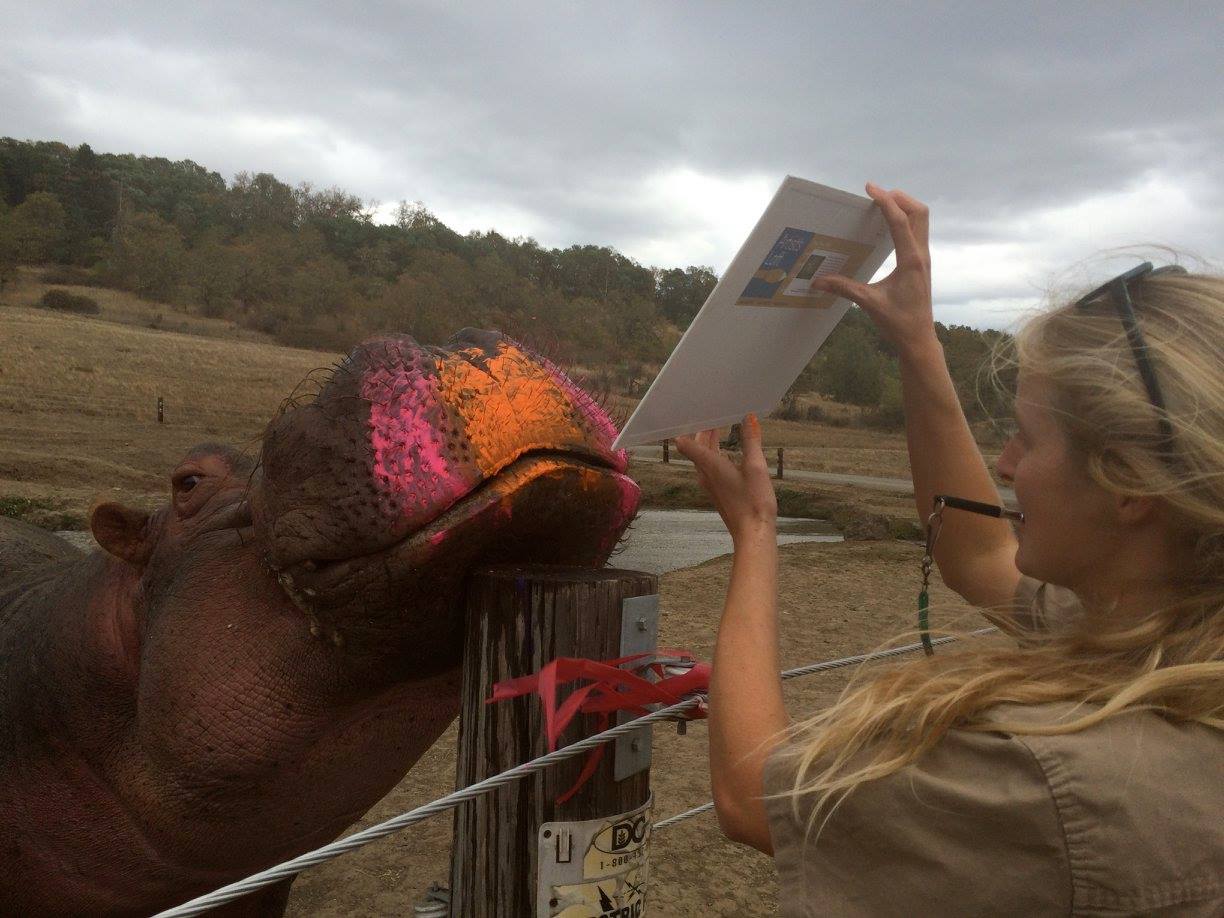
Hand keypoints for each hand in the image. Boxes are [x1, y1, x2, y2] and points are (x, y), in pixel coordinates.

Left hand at [674, 414, 776, 544]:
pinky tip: (727, 451)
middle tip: (712, 413)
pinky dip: (715, 453)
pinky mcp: (717, 491)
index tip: (695, 412)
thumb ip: (751, 441)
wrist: (753, 533)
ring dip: (709, 441)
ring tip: (719, 425)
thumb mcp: (756, 467)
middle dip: (703, 430)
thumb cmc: (754, 501)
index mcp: (710, 466)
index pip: (689, 442)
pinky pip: (710, 467)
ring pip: (703, 457)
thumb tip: (748, 419)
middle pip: (696, 447)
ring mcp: (710, 484)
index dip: (689, 427)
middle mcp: (704, 474)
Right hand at [808, 183, 935, 355]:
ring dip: (904, 206)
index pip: (900, 222)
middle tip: (876, 194)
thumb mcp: (869, 304)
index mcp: (910, 261)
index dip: (885, 201)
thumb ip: (844, 288)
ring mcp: (923, 258)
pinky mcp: (921, 263)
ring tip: (882, 204)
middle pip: (919, 212)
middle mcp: (921, 255)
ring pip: (921, 220)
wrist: (919, 338)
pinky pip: (917, 231)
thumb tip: (817, 281)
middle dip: (899, 197)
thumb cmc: (898, 322)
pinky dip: (905, 220)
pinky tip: (888, 225)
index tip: (870, 188)